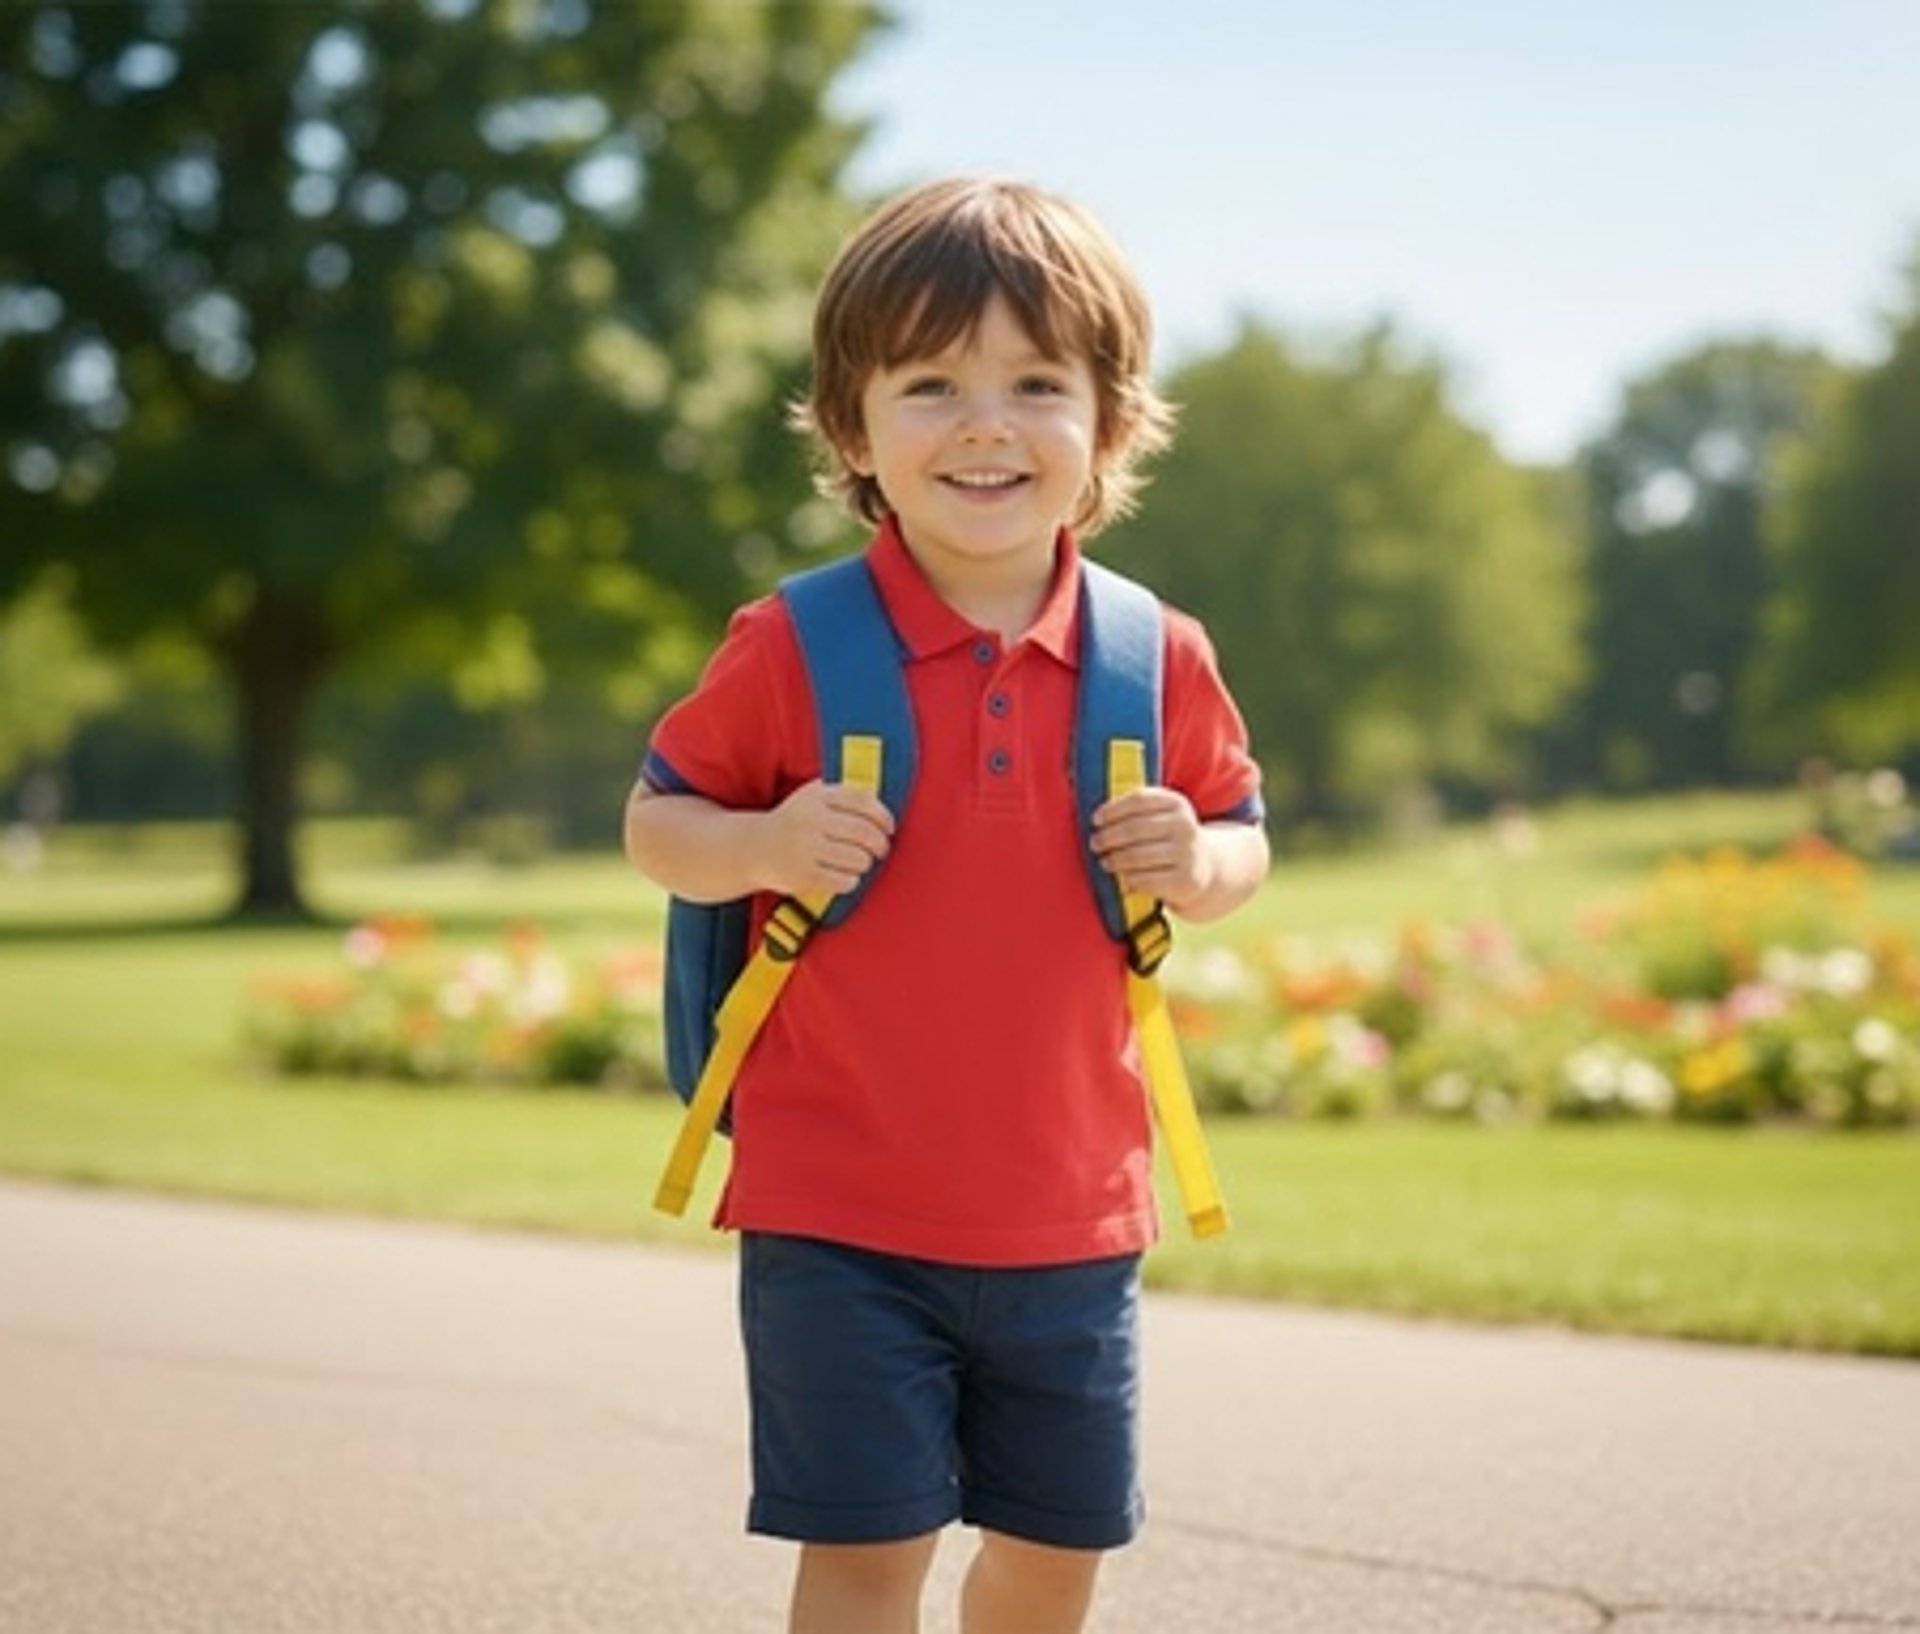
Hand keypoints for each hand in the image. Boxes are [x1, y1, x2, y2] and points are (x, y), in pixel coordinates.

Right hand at [753, 778, 893, 897]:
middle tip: (881, 850)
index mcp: (816, 796)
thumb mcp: (812, 798)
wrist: (754, 848)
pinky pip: (844, 881)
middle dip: (880, 844)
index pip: (863, 801)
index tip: (889, 828)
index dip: (883, 816)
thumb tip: (884, 809)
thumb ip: (844, 796)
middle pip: (864, 832)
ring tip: (860, 862)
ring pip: (858, 859)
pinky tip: (846, 876)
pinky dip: (852, 881)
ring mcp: (805, 848)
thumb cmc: (796, 822)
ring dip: (866, 863)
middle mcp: (810, 819)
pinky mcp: (802, 876)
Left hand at [1090, 787, 1213, 912]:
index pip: (1138, 800)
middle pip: (1134, 829)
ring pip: (1136, 856)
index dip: (1113, 810)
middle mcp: (1185, 826)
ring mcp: (1187, 853)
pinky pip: (1144, 879)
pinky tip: (1122, 878)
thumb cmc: (1169, 837)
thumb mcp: (1161, 816)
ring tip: (1105, 861)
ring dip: (1114, 859)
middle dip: (1108, 837)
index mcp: (1176, 804)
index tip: (1096, 820)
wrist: (1205, 866)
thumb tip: (1097, 820)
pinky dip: (1127, 879)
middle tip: (1095, 843)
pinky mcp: (1184, 880)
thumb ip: (1134, 812)